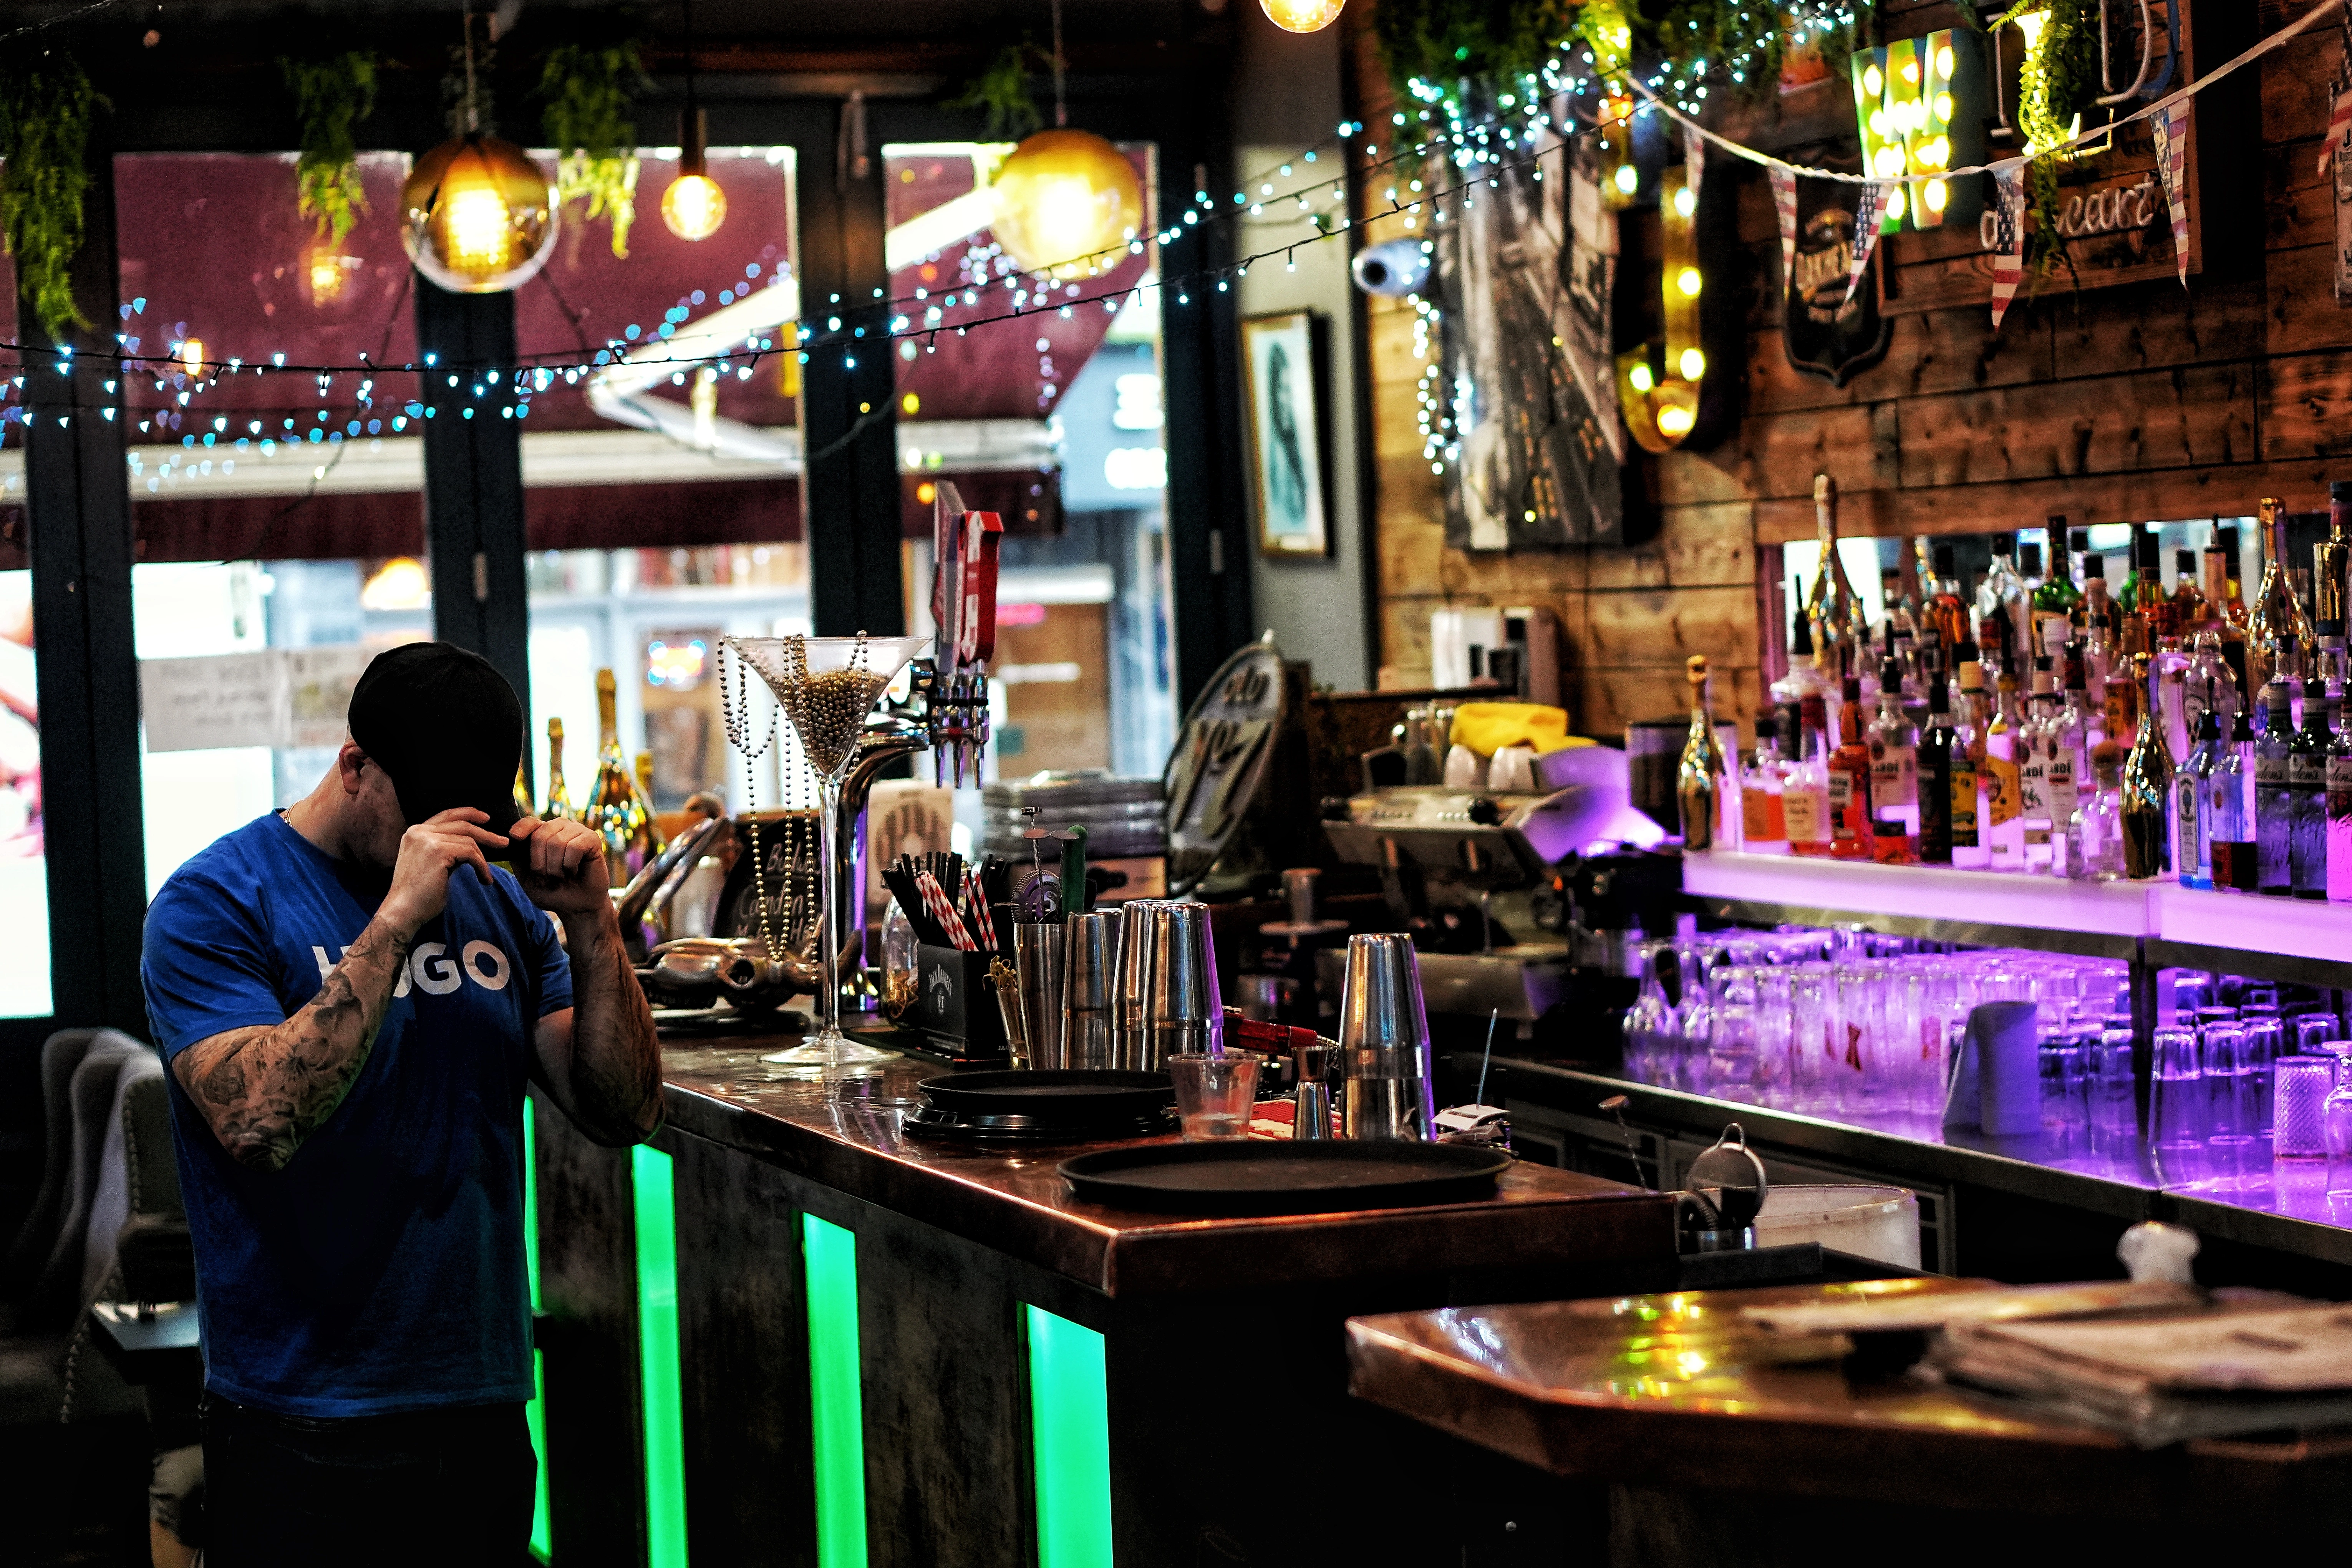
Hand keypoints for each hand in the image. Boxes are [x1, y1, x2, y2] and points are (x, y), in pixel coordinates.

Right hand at [377, 808, 505, 938]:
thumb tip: (470, 846)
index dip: (468, 813)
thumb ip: (448, 851)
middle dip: (486, 833)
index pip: (446, 815)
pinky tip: (484, 880)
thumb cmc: (419, 895)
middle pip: (461, 825)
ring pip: (468, 841)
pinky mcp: (437, 851)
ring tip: (487, 876)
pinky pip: (470, 853)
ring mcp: (427, 839)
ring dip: (483, 859)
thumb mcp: (434, 865)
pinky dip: (481, 866)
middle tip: (503, 843)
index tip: (486, 818)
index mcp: (415, 833)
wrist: (403, 912)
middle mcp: (419, 832)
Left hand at [506, 814, 613, 918]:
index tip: (514, 837)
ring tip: (562, 877)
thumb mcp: (528, 878)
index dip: (522, 828)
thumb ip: (518, 860)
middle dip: (539, 863)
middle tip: (548, 878)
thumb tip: (509, 843)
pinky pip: (575, 847)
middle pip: (541, 835)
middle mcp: (560, 828)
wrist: (577, 906)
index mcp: (543, 834)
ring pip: (557, 842)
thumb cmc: (553, 891)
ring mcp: (577, 831)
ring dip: (556, 868)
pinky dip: (570, 865)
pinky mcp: (592, 838)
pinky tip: (575, 871)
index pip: (530, 822)